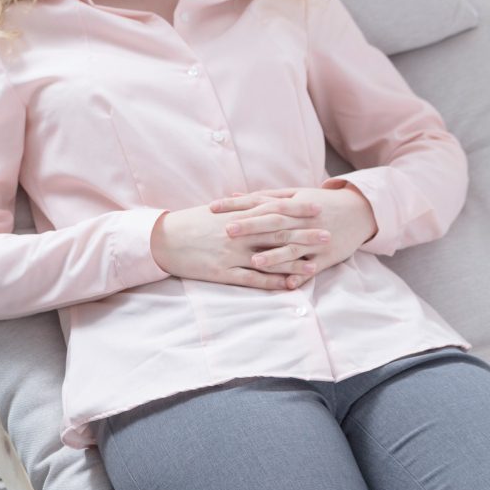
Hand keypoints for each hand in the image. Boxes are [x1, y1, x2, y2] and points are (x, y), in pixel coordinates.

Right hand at [151, 197, 324, 290]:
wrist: (162, 239)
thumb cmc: (188, 224)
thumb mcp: (215, 212)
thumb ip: (238, 209)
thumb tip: (257, 204)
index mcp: (236, 216)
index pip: (272, 210)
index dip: (296, 209)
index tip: (316, 208)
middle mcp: (237, 234)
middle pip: (277, 234)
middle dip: (304, 235)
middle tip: (328, 235)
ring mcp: (231, 254)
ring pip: (269, 258)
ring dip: (294, 262)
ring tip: (316, 265)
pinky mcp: (222, 272)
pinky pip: (252, 279)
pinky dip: (272, 282)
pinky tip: (288, 285)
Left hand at [211, 185, 376, 285]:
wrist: (362, 212)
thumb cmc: (321, 203)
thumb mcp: (295, 195)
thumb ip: (264, 197)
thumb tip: (233, 195)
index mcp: (293, 204)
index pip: (260, 203)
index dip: (237, 206)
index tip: (213, 208)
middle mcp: (303, 221)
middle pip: (274, 224)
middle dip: (251, 227)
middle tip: (227, 231)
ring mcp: (316, 240)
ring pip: (294, 248)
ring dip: (274, 256)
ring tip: (254, 261)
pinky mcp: (328, 257)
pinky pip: (313, 268)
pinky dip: (301, 276)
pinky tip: (287, 285)